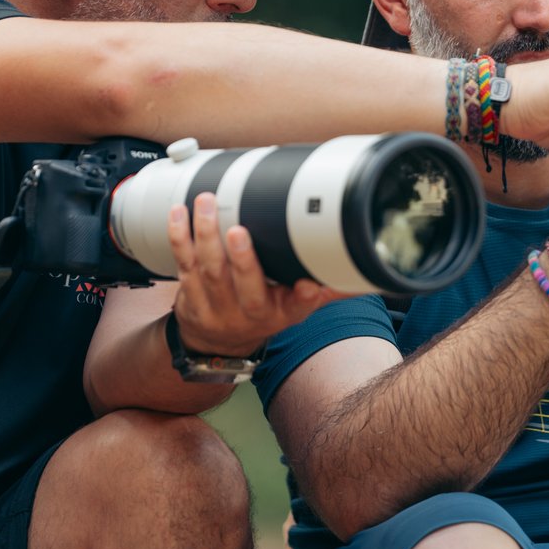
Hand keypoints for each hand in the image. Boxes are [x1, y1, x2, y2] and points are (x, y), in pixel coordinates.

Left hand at [167, 193, 337, 354]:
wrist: (215, 344)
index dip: (304, 297)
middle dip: (242, 259)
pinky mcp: (189, 296)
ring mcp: (216, 307)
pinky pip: (183, 264)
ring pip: (209, 271)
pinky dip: (180, 237)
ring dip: (206, 235)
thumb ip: (328, 288)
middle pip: (245, 287)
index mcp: (281, 313)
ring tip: (208, 204)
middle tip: (239, 231)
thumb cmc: (261, 314)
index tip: (310, 285)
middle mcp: (249, 313)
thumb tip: (369, 270)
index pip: (297, 306)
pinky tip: (179, 213)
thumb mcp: (296, 308)